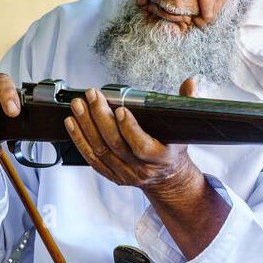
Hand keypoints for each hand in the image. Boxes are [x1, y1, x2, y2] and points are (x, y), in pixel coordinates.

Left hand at [64, 78, 200, 198]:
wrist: (167, 179)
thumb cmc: (172, 149)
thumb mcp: (183, 129)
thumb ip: (186, 104)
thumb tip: (191, 83)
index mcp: (161, 158)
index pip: (142, 146)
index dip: (130, 129)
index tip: (120, 109)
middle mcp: (141, 169)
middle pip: (116, 144)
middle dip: (101, 118)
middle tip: (93, 96)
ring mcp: (125, 174)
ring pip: (101, 150)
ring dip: (86, 126)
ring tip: (78, 105)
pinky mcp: (112, 175)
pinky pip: (92, 158)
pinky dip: (80, 140)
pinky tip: (72, 123)